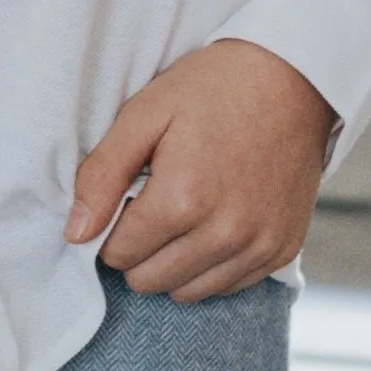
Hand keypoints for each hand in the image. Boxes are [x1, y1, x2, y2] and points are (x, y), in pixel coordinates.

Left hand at [65, 40, 337, 301]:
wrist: (294, 77)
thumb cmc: (214, 88)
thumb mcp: (145, 114)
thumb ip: (102, 175)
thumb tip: (76, 234)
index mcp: (183, 200)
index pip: (118, 254)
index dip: (113, 227)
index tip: (129, 197)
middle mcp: (224, 234)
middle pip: (149, 281)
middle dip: (139, 249)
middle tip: (153, 204)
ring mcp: (259, 246)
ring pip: (187, 292)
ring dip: (173, 263)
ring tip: (183, 214)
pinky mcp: (282, 250)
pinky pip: (228, 286)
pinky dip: (211, 266)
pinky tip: (213, 224)